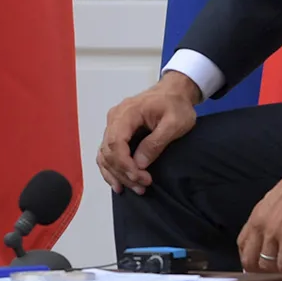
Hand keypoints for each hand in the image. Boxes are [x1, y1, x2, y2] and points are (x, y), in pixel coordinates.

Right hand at [97, 72, 202, 193]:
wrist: (174, 91)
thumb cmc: (176, 105)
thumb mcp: (175, 123)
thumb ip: (156, 142)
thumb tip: (139, 163)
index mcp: (127, 113)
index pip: (115, 143)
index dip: (125, 165)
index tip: (142, 178)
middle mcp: (114, 118)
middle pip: (108, 152)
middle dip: (124, 173)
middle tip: (143, 187)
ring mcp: (113, 125)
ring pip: (105, 155)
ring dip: (117, 174)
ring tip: (135, 189)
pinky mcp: (116, 132)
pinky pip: (106, 153)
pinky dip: (111, 169)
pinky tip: (119, 183)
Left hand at [238, 137, 281, 273]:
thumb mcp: (279, 201)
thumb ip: (274, 217)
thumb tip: (279, 229)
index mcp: (257, 215)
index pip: (243, 243)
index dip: (247, 259)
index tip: (254, 268)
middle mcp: (260, 225)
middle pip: (250, 258)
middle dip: (258, 274)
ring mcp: (273, 233)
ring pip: (266, 265)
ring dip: (275, 279)